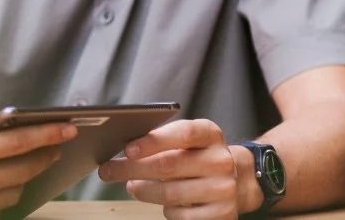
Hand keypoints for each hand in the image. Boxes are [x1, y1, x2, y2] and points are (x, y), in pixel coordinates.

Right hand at [0, 55, 77, 219]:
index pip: (17, 144)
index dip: (46, 135)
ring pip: (12, 194)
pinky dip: (3, 198)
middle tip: (55, 146)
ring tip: (29, 164)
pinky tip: (0, 186)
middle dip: (43, 157)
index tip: (65, 129)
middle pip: (23, 172)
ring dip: (24, 179)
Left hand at [98, 118, 244, 219]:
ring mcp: (224, 189)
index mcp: (210, 134)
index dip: (153, 141)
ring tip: (131, 186)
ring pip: (170, 193)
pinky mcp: (223, 214)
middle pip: (169, 165)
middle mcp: (221, 160)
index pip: (182, 133)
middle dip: (131, 169)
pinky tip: (164, 202)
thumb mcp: (188, 140)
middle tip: (108, 171)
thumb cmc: (197, 156)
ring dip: (142, 191)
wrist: (236, 181)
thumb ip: (161, 140)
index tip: (127, 150)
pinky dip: (166, 210)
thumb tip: (123, 151)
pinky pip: (181, 215)